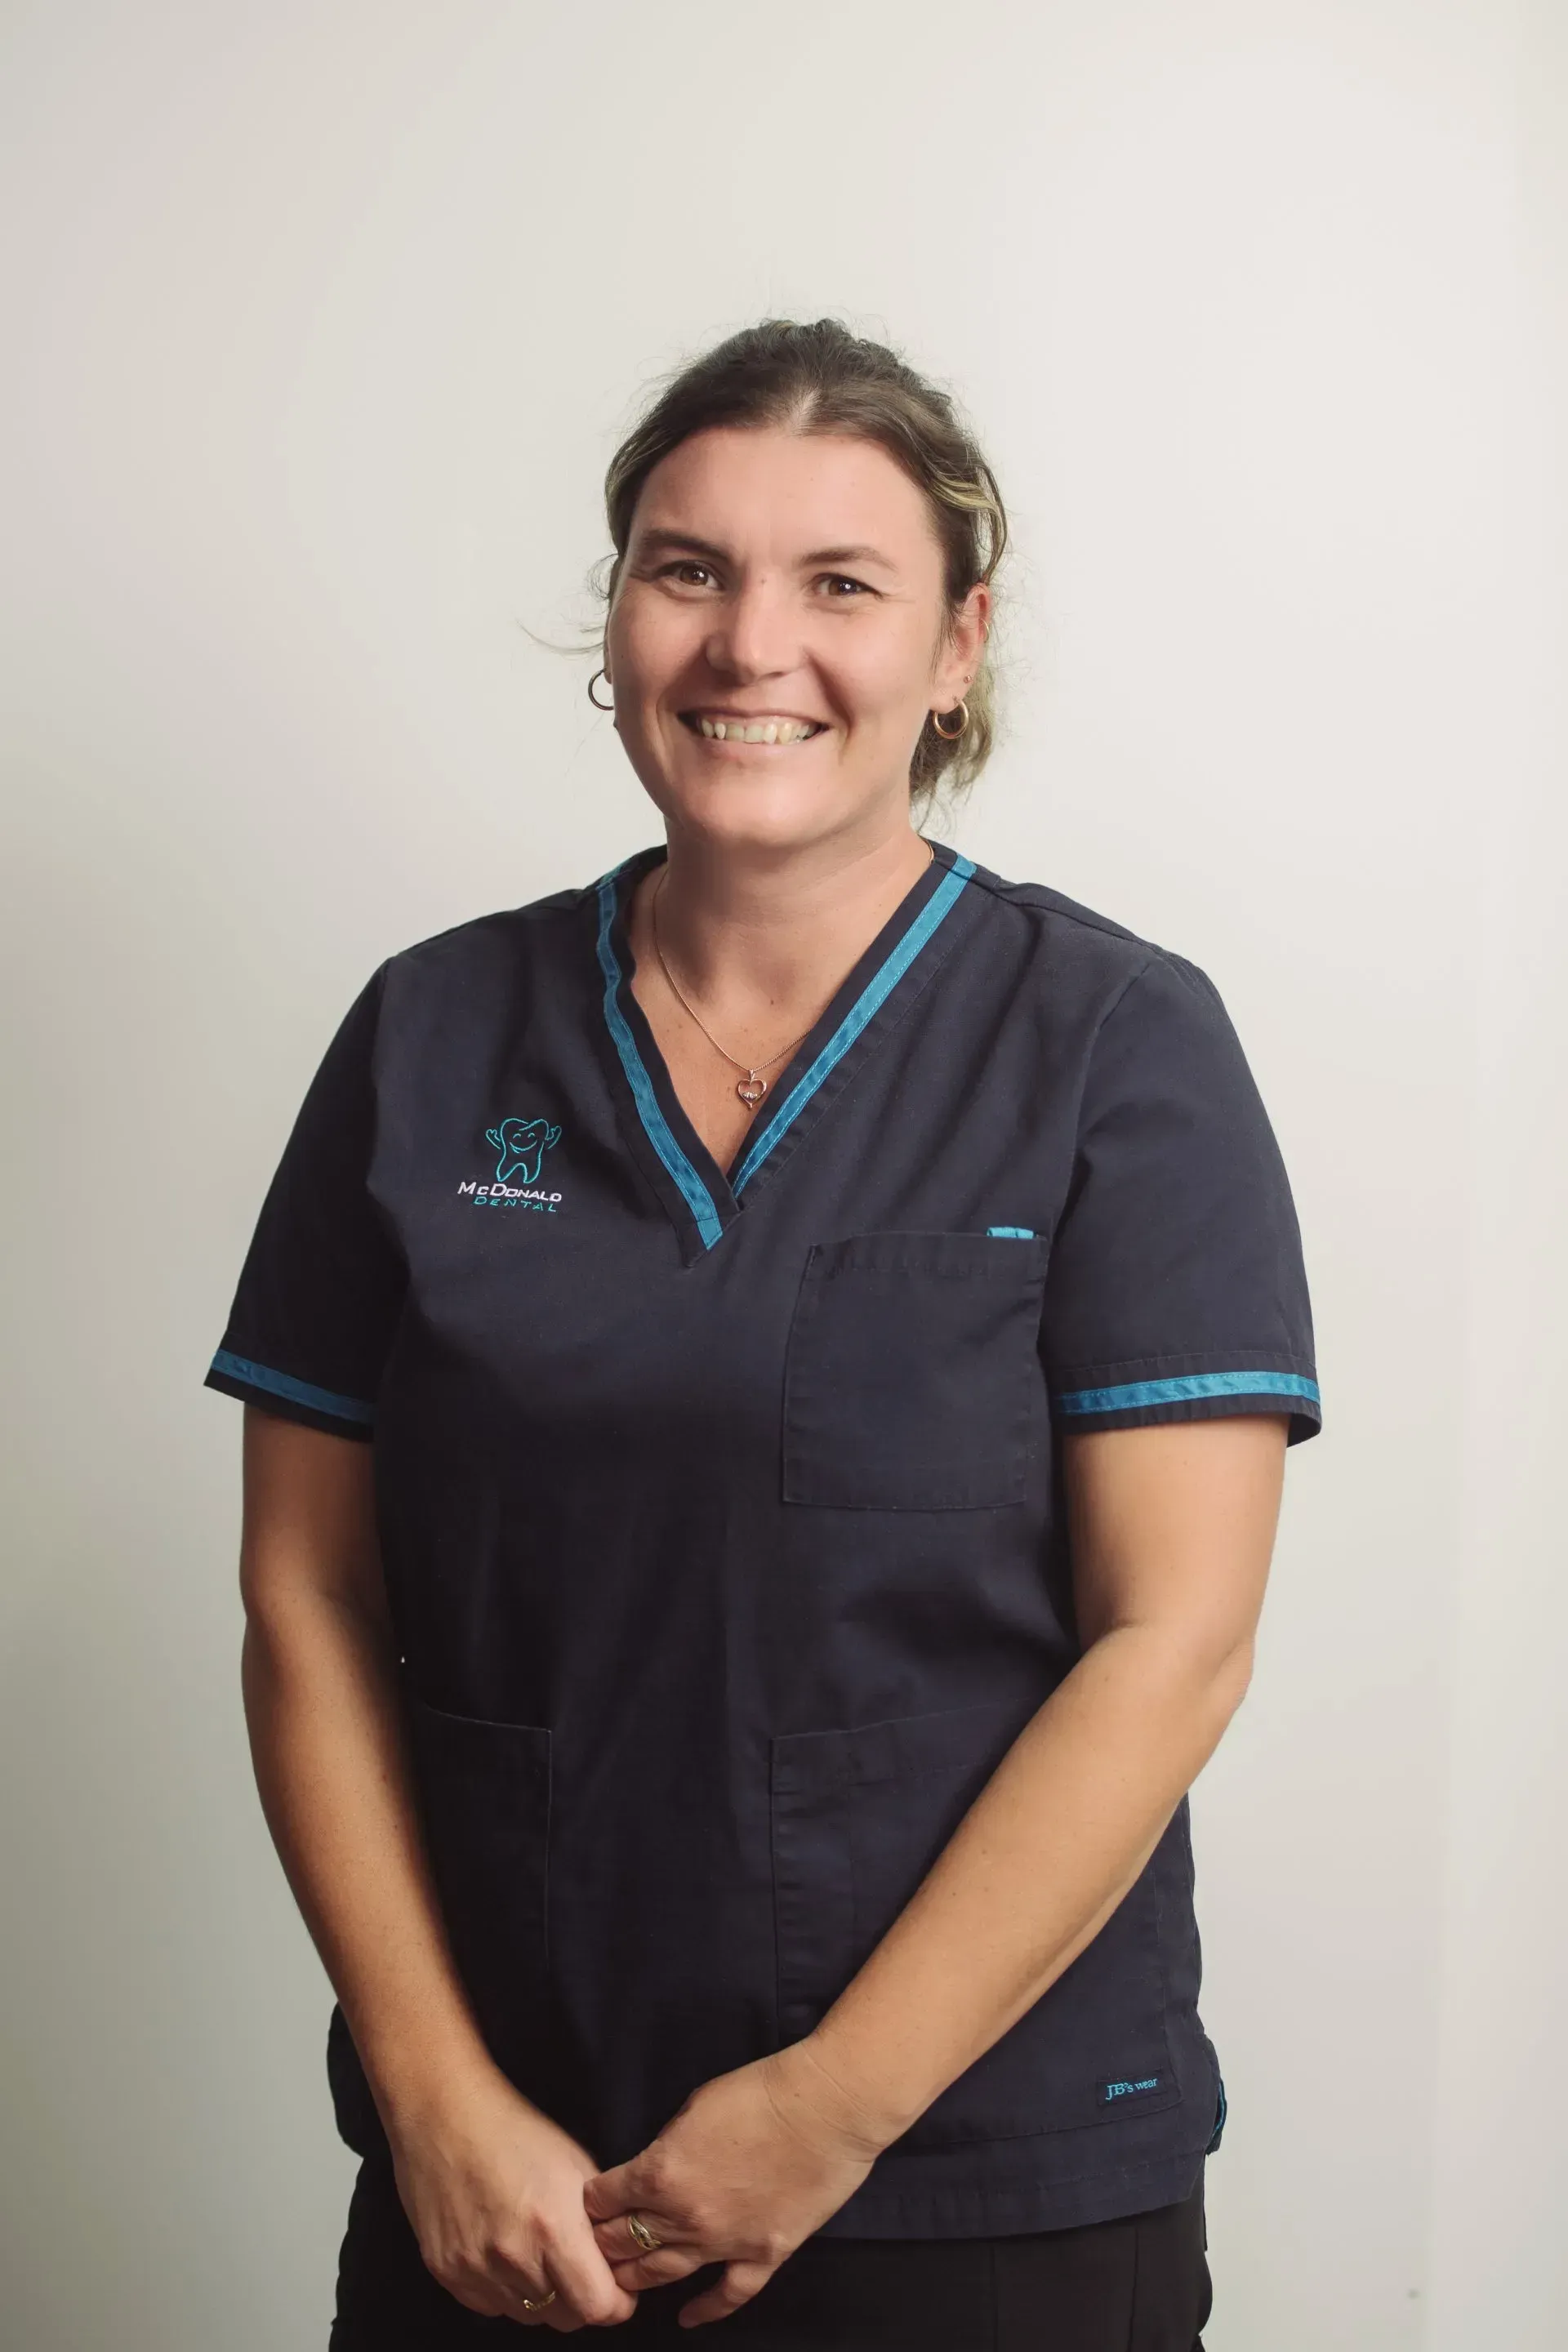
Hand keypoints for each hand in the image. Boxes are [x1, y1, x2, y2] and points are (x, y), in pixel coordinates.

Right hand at [386, 2063, 640, 2330]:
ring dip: (544, 2297)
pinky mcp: (447, 2272)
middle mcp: (513, 2258)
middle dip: (583, 2301)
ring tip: (541, 2255)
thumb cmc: (516, 2131)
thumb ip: (599, 2222)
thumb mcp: (576, 2165)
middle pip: (565, 2319)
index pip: (598, 2306)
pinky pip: (491, 2306)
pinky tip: (507, 2254)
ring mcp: (475, 2270)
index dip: (617, 2302)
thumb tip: (618, 2262)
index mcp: (553, 2228)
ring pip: (528, 2317)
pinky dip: (507, 2292)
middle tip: (582, 2270)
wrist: (444, 2116)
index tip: (619, 2288)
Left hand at [582, 2039, 889, 2328]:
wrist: (826, 2108)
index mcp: (661, 2172)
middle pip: (627, 2240)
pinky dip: (705, 2311)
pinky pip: (728, 2294)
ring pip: (665, 2273)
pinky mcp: (764, 2254)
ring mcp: (726, 2242)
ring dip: (637, 2278)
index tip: (589, 2202)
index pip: (606, 2197)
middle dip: (605, 2241)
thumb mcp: (696, 2104)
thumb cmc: (762, 2092)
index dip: (593, 2200)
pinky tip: (686, 2318)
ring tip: (618, 2283)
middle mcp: (685, 2216)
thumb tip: (659, 2163)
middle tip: (593, 2245)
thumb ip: (669, 2143)